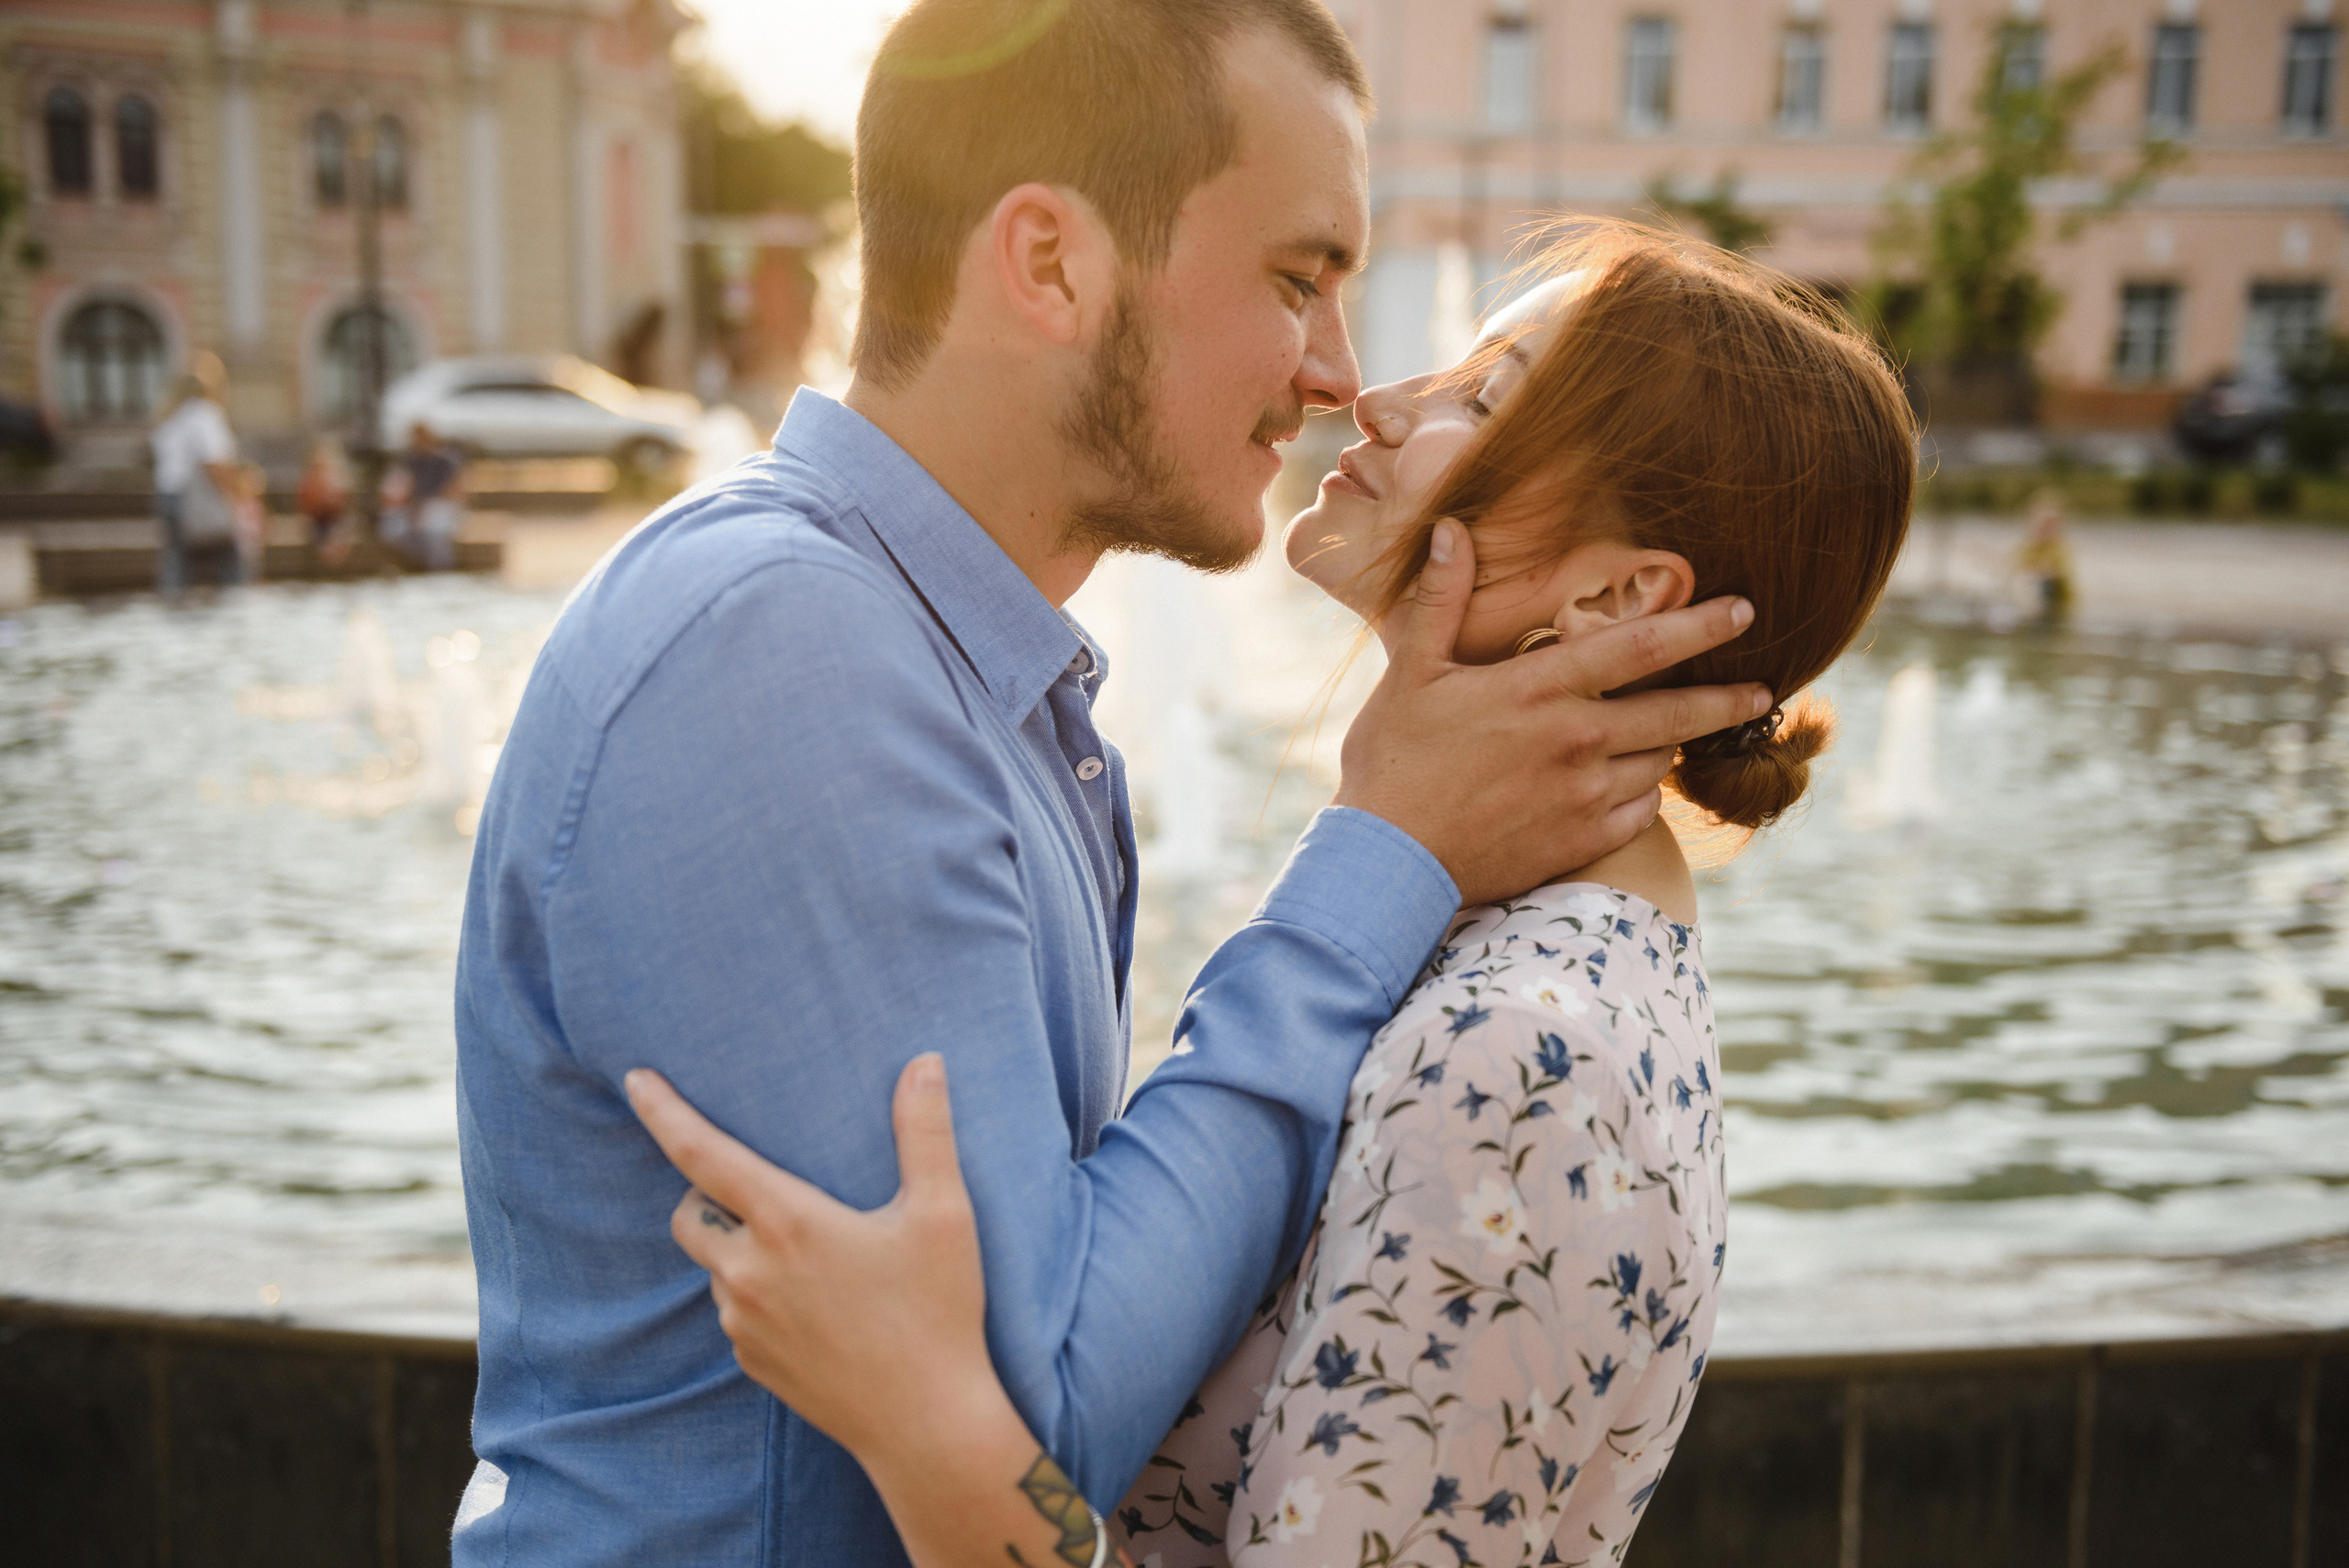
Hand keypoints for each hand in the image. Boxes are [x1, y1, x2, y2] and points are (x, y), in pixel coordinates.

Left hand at [625, 1055, 994, 1466]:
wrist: (927, 1425)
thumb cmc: (939, 1314)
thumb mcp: (944, 1215)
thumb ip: (925, 1132)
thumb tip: (925, 1062)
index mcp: (789, 1223)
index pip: (703, 1154)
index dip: (663, 1112)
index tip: (635, 1080)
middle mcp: (750, 1271)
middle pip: (689, 1212)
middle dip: (707, 1192)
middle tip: (768, 1189)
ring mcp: (743, 1323)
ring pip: (716, 1265)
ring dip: (742, 1248)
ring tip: (814, 1255)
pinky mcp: (750, 1362)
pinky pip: (736, 1311)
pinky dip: (758, 1294)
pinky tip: (818, 1304)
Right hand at [1334, 520, 1771, 905]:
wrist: (1390, 861)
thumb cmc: (1393, 762)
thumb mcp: (1411, 672)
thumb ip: (1442, 599)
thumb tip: (1450, 528)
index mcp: (1540, 689)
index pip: (1642, 646)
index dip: (1701, 625)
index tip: (1744, 611)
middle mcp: (1576, 740)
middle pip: (1677, 712)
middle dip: (1728, 698)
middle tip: (1761, 688)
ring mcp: (1585, 795)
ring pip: (1659, 762)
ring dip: (1671, 745)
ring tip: (1675, 735)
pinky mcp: (1582, 840)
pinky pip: (1642, 813)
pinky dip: (1644, 795)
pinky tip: (1633, 786)